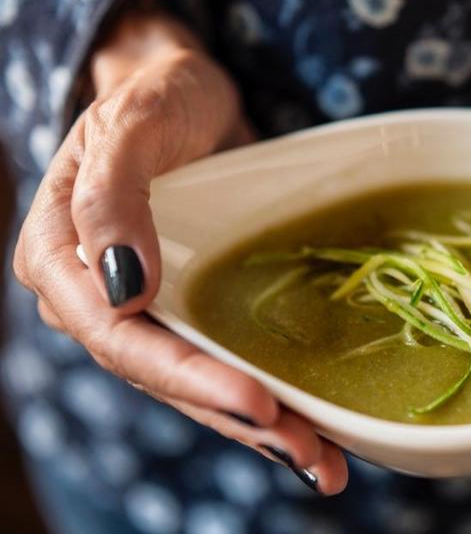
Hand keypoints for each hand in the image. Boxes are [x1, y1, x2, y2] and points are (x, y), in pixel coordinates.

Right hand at [13, 2, 347, 493]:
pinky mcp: (194, 307)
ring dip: (259, 427)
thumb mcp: (132, 124)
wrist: (190, 95)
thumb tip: (120, 289)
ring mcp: (151, 308)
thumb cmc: (155, 96)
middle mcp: (101, 300)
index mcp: (63, 261)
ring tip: (321, 461)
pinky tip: (311, 425)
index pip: (119, 339)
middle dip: (236, 419)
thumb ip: (111, 196)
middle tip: (308, 454)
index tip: (256, 402)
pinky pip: (224, 359)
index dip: (188, 378)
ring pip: (199, 382)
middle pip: (166, 378)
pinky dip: (266, 395)